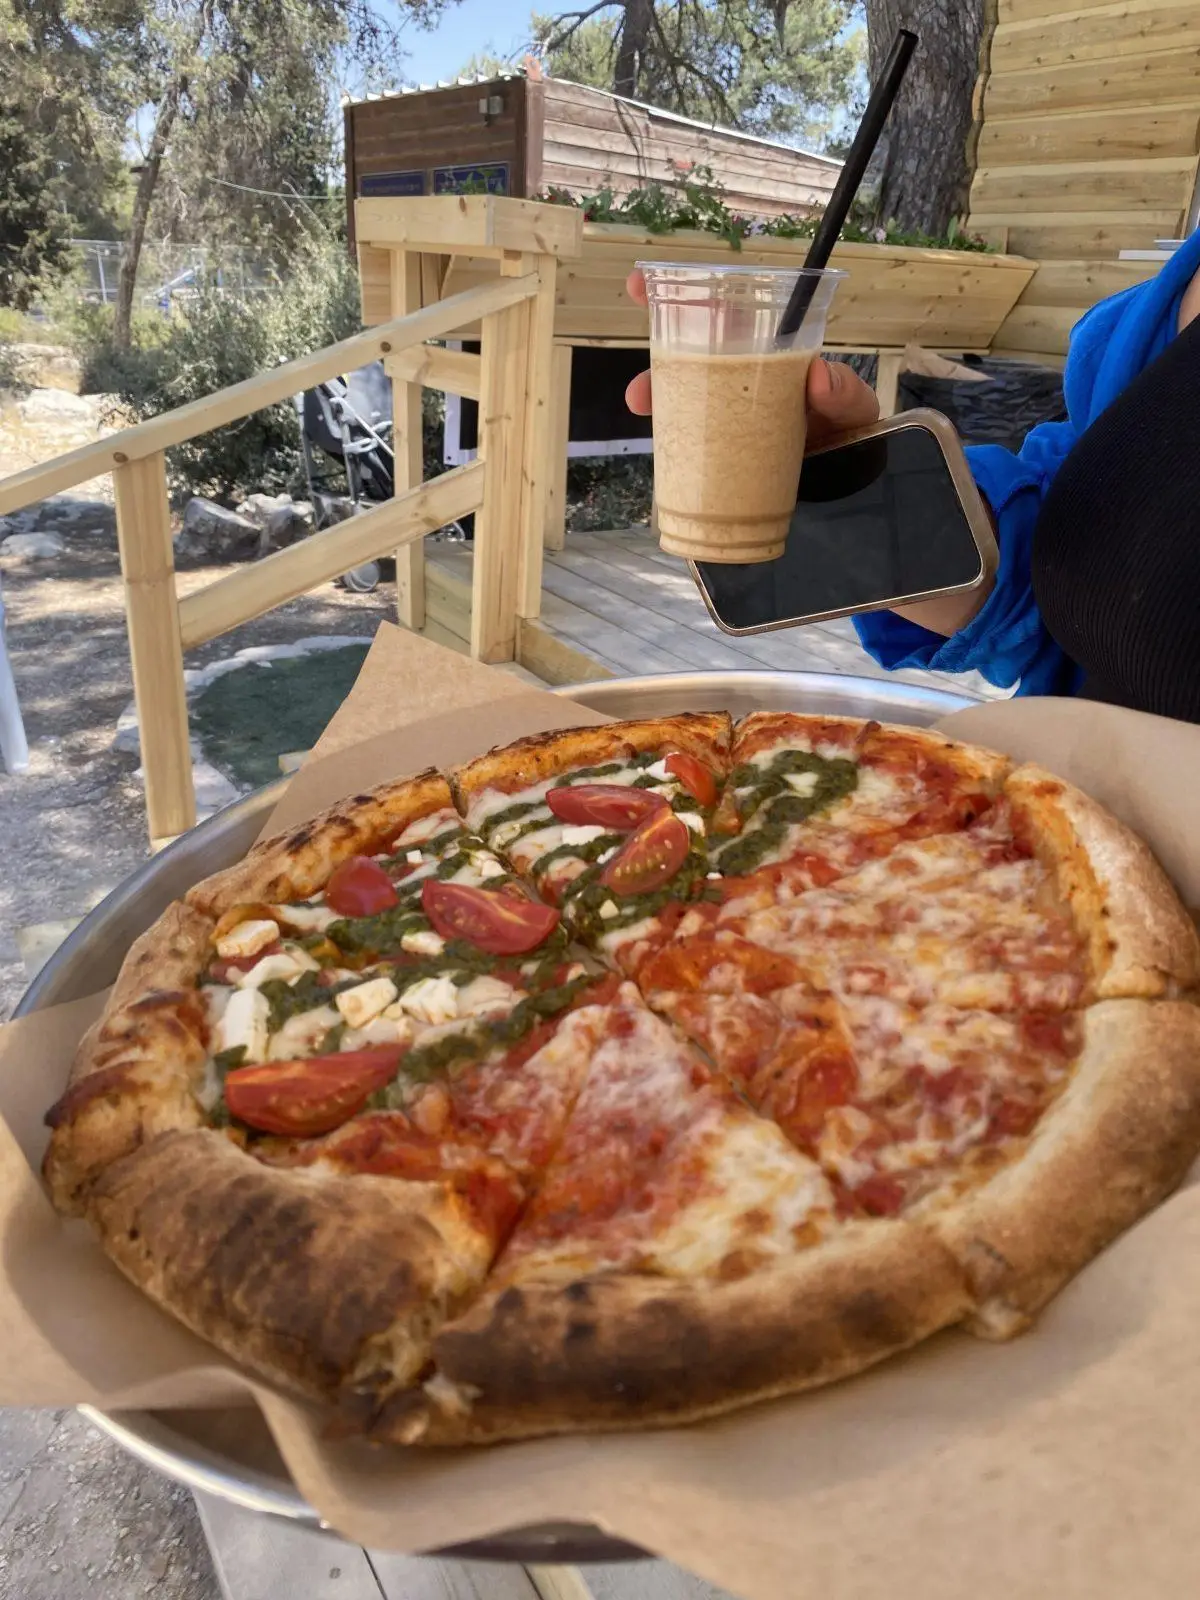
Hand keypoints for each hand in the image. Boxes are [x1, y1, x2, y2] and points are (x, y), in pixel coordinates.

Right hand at [623, 268, 879, 447]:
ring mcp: (727, 410)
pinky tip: (662, 446)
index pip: (722, 311)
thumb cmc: (846, 426)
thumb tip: (819, 376)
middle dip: (655, 353)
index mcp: (765, 348)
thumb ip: (843, 392)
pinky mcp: (721, 444)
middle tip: (639, 354)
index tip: (642, 283)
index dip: (681, 293)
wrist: (843, 473)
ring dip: (657, 395)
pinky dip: (671, 439)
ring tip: (642, 402)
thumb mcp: (853, 406)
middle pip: (689, 352)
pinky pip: (689, 436)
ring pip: (682, 393)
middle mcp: (739, 373)